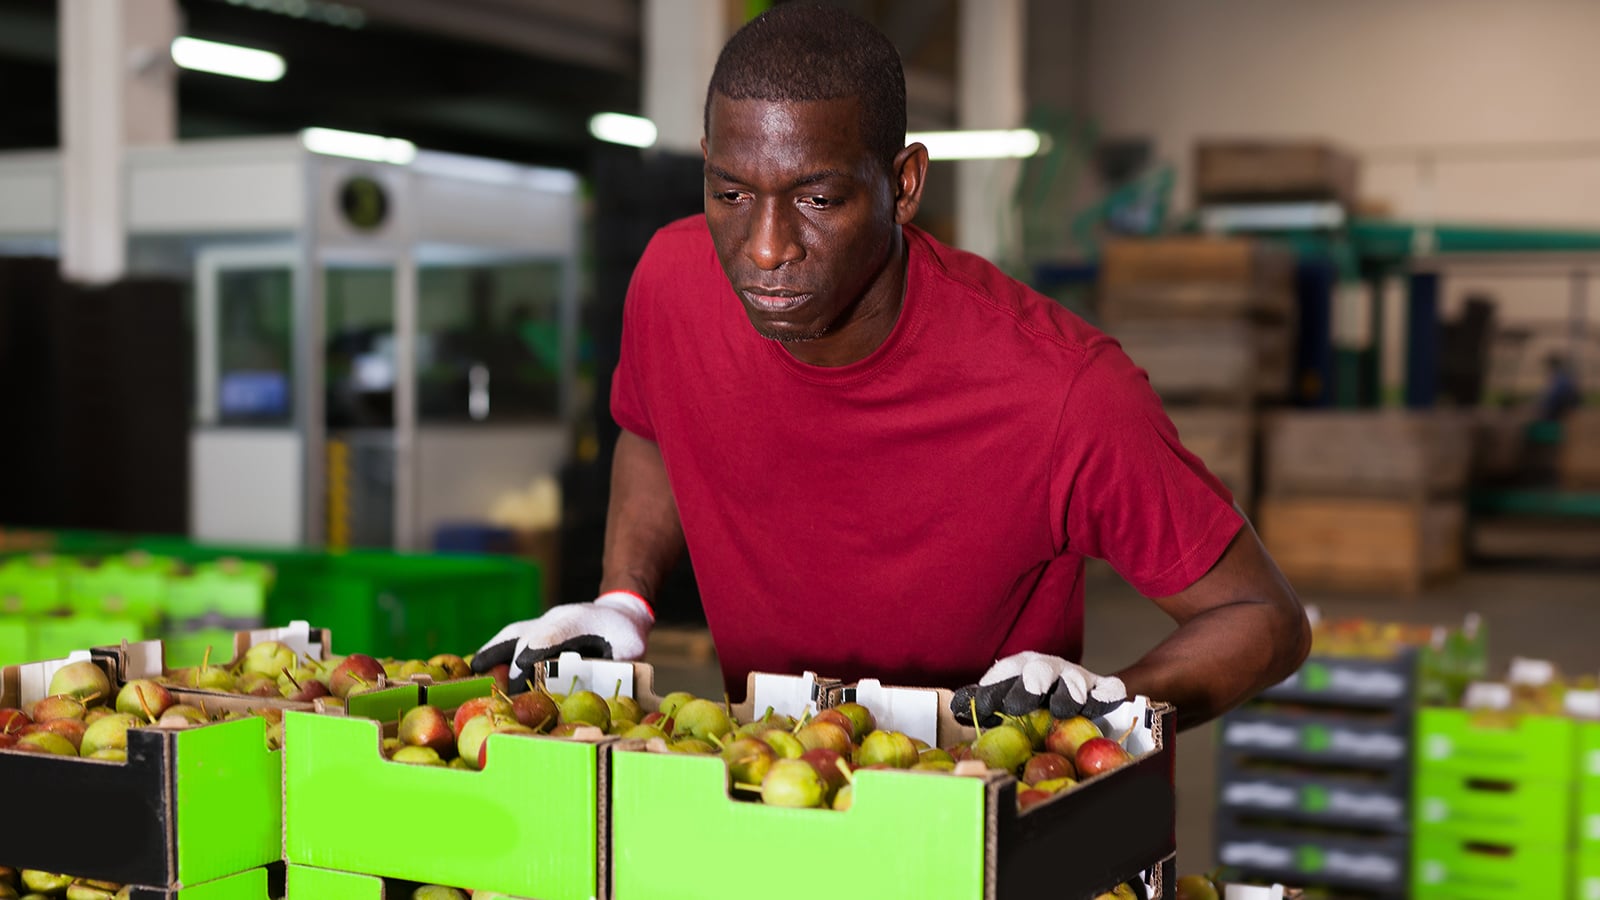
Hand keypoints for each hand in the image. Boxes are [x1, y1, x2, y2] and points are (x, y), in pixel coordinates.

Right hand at [471, 591, 653, 687]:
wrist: (618, 611)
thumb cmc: (625, 636)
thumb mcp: (630, 650)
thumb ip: (614, 669)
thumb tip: (597, 694)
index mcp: (579, 620)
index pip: (550, 635)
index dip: (532, 654)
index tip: (519, 674)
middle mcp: (555, 618)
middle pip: (525, 636)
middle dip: (512, 665)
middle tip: (502, 693)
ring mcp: (543, 621)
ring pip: (513, 633)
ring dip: (492, 652)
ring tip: (473, 672)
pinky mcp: (536, 628)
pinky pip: (511, 637)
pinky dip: (494, 652)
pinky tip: (478, 669)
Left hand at [951, 651, 1127, 725]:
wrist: (1065, 686)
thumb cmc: (1027, 697)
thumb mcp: (1002, 695)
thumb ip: (982, 700)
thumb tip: (957, 706)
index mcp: (1020, 667)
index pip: (1004, 674)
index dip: (992, 689)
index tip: (981, 706)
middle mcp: (1048, 668)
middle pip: (1040, 670)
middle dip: (1030, 685)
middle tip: (1018, 705)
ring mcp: (1076, 677)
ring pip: (1075, 681)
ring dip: (1068, 693)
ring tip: (1061, 709)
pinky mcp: (1101, 688)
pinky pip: (1109, 688)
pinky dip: (1106, 695)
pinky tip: (1101, 703)